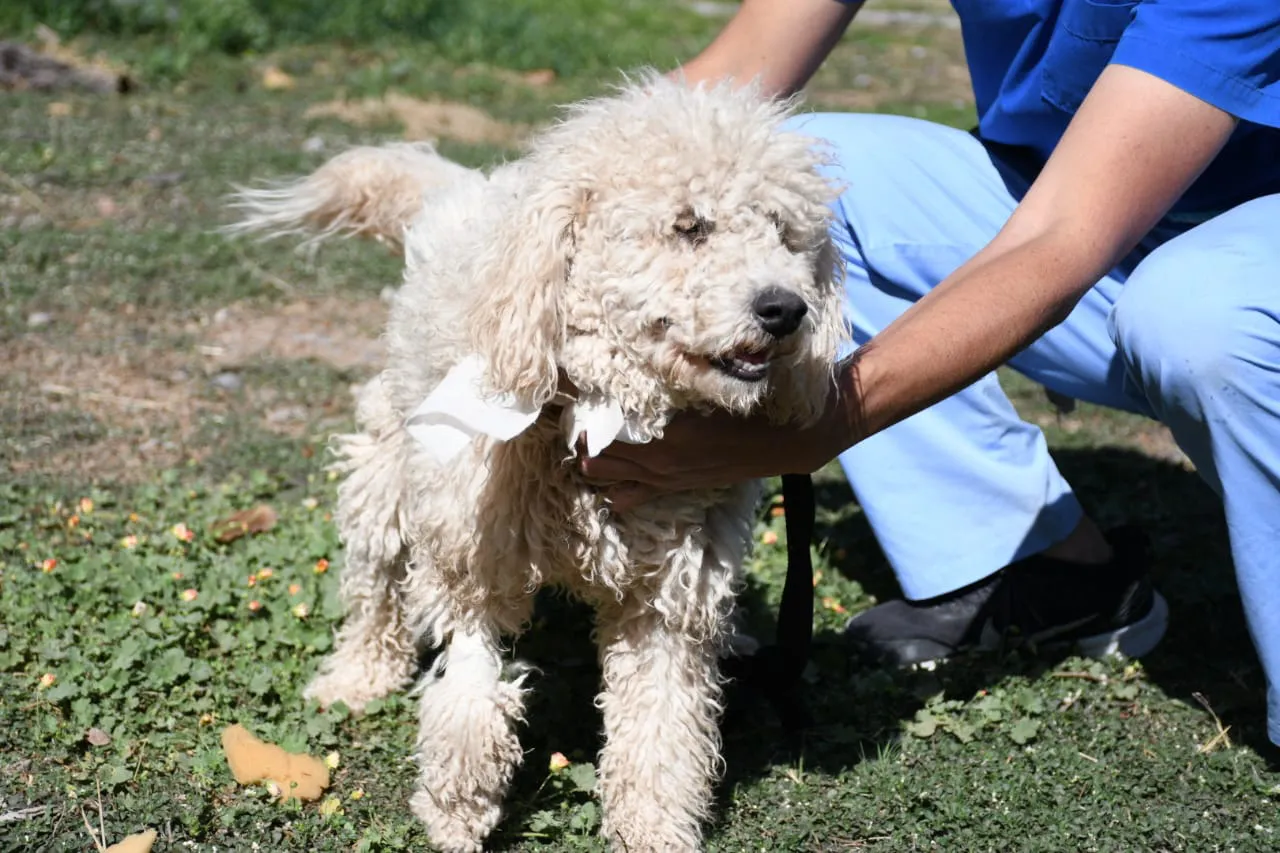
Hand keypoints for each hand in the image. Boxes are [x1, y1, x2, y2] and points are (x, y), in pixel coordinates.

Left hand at [578, 387, 852, 511]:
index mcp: (665, 429)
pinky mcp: (674, 487)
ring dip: (591, 459)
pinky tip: (605, 483)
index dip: (581, 403)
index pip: (606, 417)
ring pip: (607, 474)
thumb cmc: (749, 406)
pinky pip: (632, 495)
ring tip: (582, 441)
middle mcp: (658, 458)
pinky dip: (615, 490)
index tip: (563, 386)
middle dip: (580, 433)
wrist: (784, 442)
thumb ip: (673, 378)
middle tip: (569, 413)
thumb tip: (635, 360)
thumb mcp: (708, 386)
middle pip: (597, 450)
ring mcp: (664, 476)